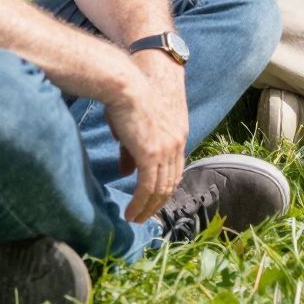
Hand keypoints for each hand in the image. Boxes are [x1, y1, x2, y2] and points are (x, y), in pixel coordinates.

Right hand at [104, 53, 189, 222]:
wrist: (127, 84)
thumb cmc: (127, 99)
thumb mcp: (132, 127)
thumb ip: (132, 151)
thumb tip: (125, 172)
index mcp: (178, 134)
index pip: (176, 169)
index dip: (165, 187)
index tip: (153, 199)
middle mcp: (177, 143)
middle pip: (171, 182)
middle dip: (158, 203)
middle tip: (145, 216)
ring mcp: (166, 149)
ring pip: (160, 189)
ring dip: (147, 208)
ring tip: (135, 219)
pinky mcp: (151, 154)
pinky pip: (147, 188)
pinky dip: (139, 204)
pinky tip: (130, 212)